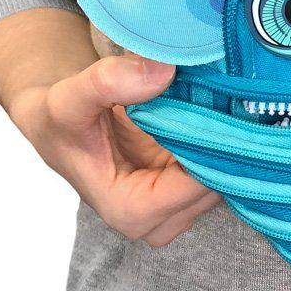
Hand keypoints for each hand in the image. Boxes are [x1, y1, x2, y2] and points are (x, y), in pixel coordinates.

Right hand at [10, 54, 220, 245]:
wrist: (61, 122)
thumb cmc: (61, 119)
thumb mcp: (71, 97)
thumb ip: (107, 82)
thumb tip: (164, 72)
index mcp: (129, 211)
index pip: (193, 189)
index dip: (214, 150)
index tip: (226, 107)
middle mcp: (158, 218)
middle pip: (216, 186)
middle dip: (225, 144)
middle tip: (229, 95)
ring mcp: (177, 204)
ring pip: (224, 177)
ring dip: (228, 140)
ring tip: (223, 97)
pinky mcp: (188, 184)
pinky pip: (222, 166)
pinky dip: (224, 138)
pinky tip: (220, 106)